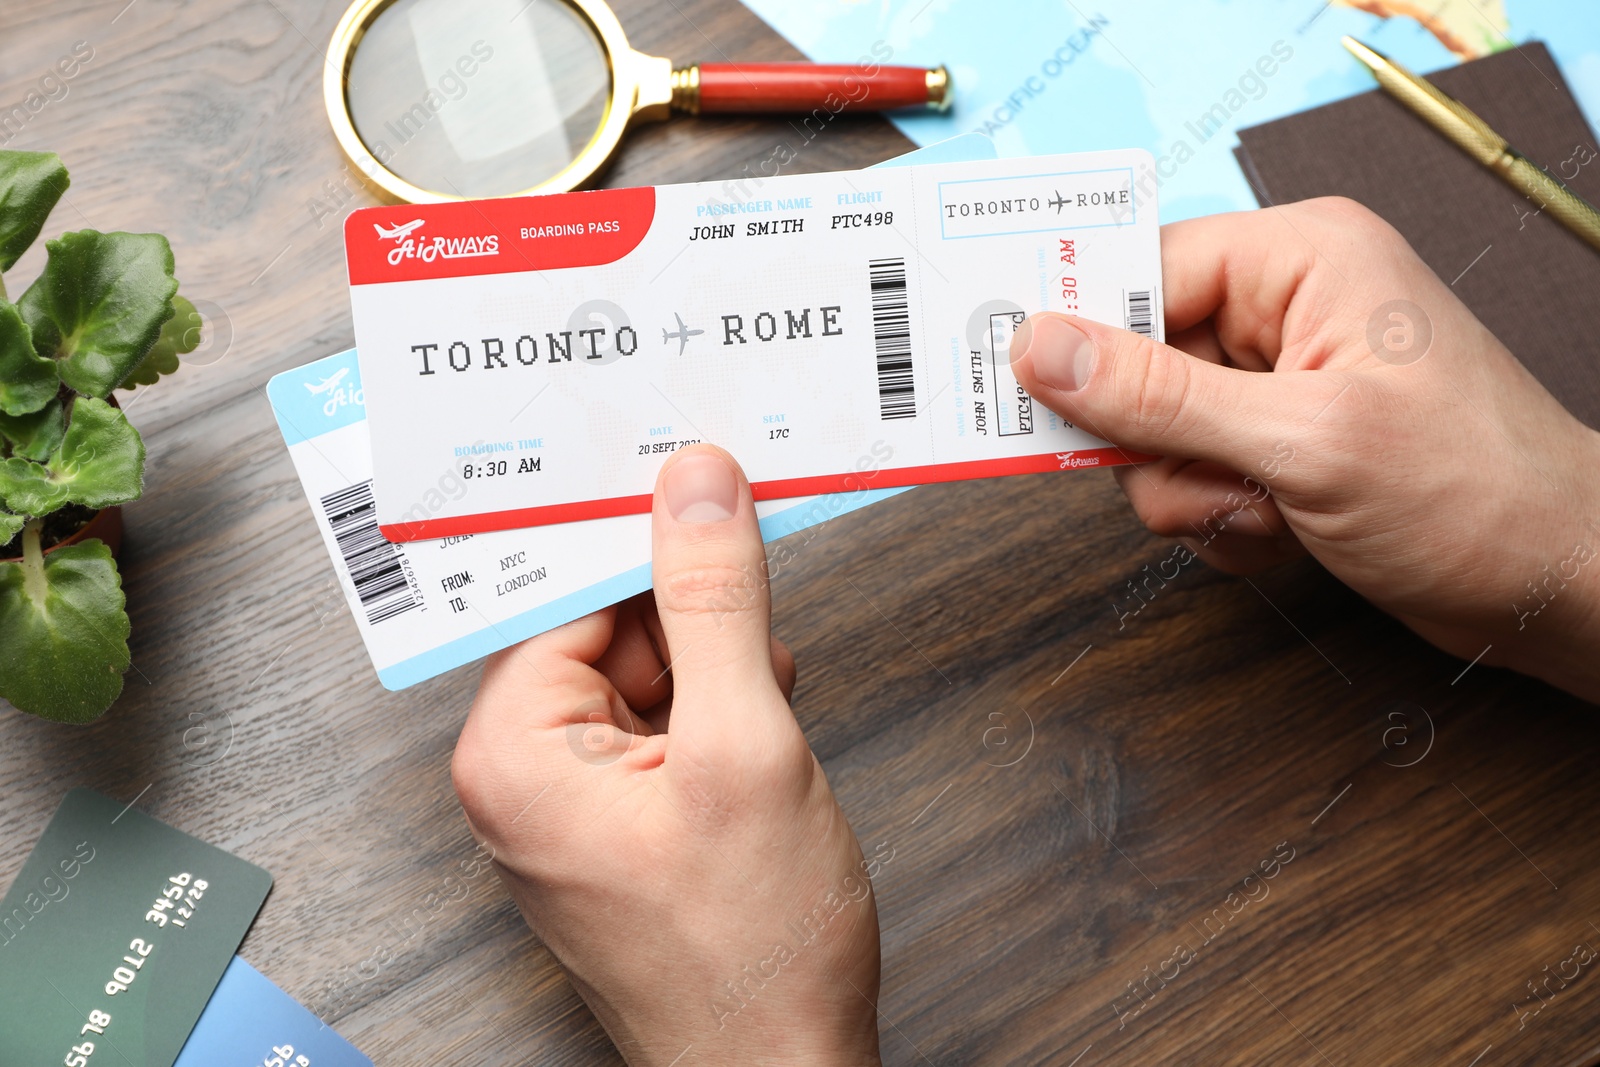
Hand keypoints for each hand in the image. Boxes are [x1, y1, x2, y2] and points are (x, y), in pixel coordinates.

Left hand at [452, 446, 884, 1065]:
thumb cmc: (749, 952)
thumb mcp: (745, 748)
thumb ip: (717, 605)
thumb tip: (697, 488)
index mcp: (515, 750)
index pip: (566, 587)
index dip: (637, 524)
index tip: (694, 462)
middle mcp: (525, 771)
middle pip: (607, 622)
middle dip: (692, 603)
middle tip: (759, 557)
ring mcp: (575, 798)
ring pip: (646, 668)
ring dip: (717, 657)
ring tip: (772, 687)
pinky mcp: (623, 818)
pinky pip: (664, 720)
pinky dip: (721, 704)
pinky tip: (768, 716)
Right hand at [1010, 197, 1599, 700]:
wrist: (1555, 586)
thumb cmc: (1473, 493)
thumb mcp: (1302, 439)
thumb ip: (1159, 395)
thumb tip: (1043, 347)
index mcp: (1301, 258)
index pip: (1142, 271)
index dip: (1084, 335)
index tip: (1026, 389)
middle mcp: (1285, 308)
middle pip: (1135, 362)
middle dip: (1161, 442)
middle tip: (1217, 475)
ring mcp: (1279, 382)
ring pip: (1153, 435)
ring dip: (1196, 494)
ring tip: (1271, 509)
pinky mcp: (1277, 445)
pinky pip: (1187, 478)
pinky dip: (1221, 521)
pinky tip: (1284, 531)